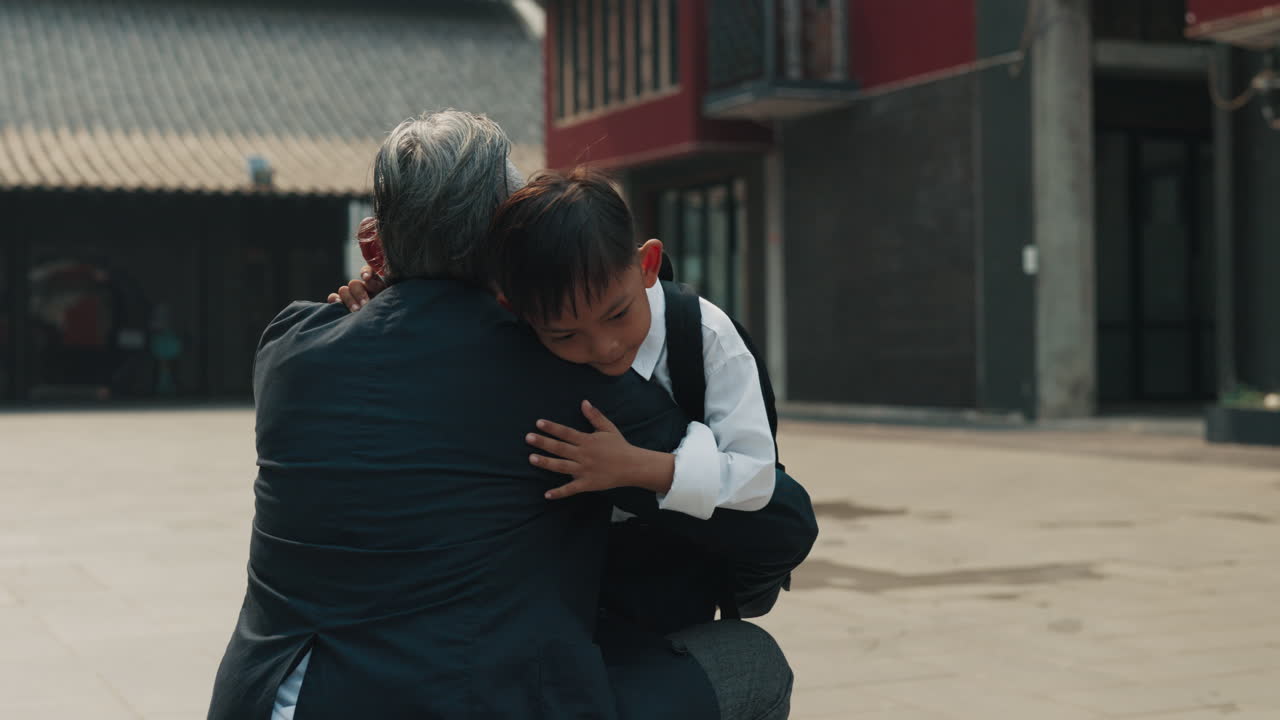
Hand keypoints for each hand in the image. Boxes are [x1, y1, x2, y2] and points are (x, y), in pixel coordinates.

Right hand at [326, 265, 386, 311]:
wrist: (379, 332)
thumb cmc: (386, 316)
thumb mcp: (388, 305)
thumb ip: (384, 296)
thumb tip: (369, 282)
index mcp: (376, 286)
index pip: (369, 272)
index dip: (366, 273)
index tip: (366, 278)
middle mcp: (362, 289)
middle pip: (354, 283)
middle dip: (360, 294)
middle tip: (365, 305)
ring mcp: (350, 296)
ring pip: (344, 290)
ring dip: (349, 300)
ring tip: (356, 311)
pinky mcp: (340, 304)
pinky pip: (333, 298)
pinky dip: (335, 300)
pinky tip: (339, 304)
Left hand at [527, 400, 674, 498]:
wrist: (633, 466)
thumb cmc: (619, 446)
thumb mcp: (608, 428)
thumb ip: (594, 416)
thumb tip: (584, 402)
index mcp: (587, 440)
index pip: (566, 432)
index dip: (552, 428)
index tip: (539, 423)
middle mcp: (584, 455)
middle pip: (560, 448)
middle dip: (543, 443)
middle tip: (528, 437)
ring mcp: (584, 470)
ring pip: (561, 466)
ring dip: (546, 462)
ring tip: (531, 458)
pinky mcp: (587, 484)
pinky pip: (571, 489)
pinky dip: (559, 492)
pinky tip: (547, 494)